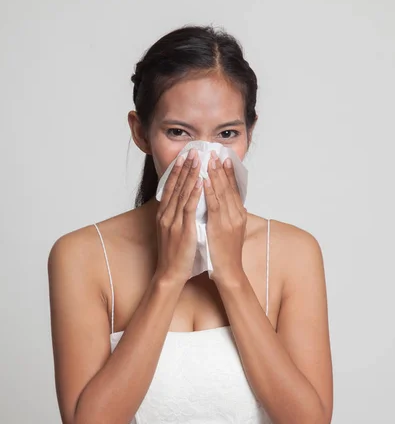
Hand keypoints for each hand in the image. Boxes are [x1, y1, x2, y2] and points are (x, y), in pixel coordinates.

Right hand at [155, 148, 202, 284]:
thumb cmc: (175, 255)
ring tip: (197, 159)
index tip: (184, 157)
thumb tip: (183, 204)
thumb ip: (176, 217)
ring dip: (190, 175)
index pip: (170, 188)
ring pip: (182, 193)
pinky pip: (189, 207)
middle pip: (175, 186)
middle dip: (184, 167)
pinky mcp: (182, 229)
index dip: (177, 171)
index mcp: (164, 215)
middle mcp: (166, 215)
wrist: (170, 273)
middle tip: (192, 151)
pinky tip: (200, 182)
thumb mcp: (172, 231)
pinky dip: (194, 193)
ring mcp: (173, 221)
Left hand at [203, 150, 246, 283]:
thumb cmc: (227, 254)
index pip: (235, 189)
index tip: (225, 159)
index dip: (229, 174)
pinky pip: (213, 205)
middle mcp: (237, 214)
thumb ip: (234, 218)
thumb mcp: (233, 232)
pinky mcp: (219, 226)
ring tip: (209, 160)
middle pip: (230, 187)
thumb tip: (238, 206)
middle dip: (222, 169)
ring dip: (215, 175)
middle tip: (216, 152)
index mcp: (239, 215)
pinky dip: (209, 191)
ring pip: (222, 192)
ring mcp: (229, 220)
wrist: (229, 272)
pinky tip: (203, 180)